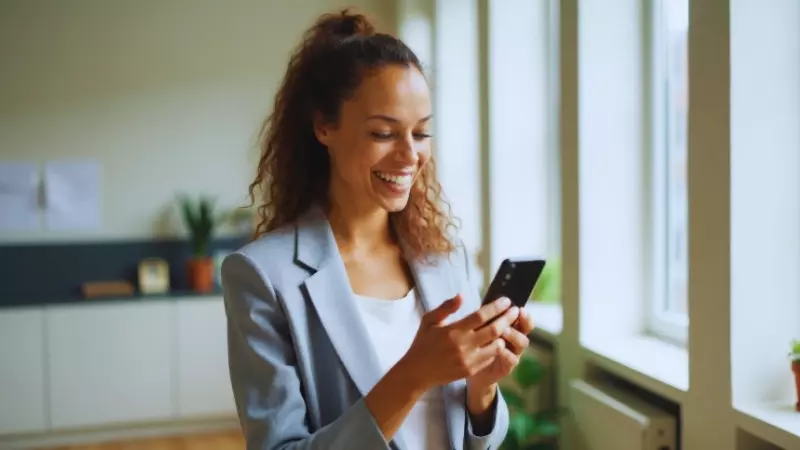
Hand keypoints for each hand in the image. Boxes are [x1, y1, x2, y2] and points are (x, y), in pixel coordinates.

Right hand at [398, 295, 520, 390]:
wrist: (417, 372)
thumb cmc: (423, 343)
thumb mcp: (429, 320)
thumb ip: (446, 307)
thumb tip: (462, 296)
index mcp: (453, 330)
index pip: (481, 316)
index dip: (496, 307)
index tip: (506, 301)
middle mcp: (463, 345)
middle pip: (494, 330)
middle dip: (507, 318)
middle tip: (515, 310)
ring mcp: (468, 359)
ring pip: (496, 345)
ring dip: (504, 335)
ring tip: (509, 325)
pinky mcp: (470, 370)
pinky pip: (490, 357)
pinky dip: (496, 348)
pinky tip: (498, 340)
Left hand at [467, 302, 534, 395]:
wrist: (469, 367)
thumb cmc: (475, 342)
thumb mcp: (479, 327)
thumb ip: (486, 316)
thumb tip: (490, 301)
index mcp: (510, 326)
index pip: (523, 318)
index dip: (524, 314)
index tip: (519, 308)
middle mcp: (515, 339)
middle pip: (526, 328)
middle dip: (523, 320)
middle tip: (515, 313)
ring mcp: (513, 352)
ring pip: (522, 342)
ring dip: (514, 335)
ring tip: (503, 330)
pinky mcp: (507, 366)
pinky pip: (512, 359)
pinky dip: (507, 353)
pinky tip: (499, 349)